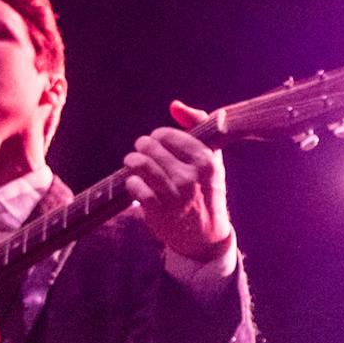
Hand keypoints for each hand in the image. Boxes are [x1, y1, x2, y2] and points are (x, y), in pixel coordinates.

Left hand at [125, 100, 234, 262]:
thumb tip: (174, 106)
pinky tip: (136, 184)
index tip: (159, 144)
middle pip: (150, 147)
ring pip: (140, 164)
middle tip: (142, 154)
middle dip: (142, 148)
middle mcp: (191, 178)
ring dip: (132, 162)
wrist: (207, 236)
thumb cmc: (207, 191)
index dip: (158, 137)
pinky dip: (131, 183)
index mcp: (206, 161)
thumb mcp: (212, 159)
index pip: (167, 135)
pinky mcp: (159, 212)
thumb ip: (198, 127)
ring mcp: (175, 196)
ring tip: (133, 164)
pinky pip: (135, 186)